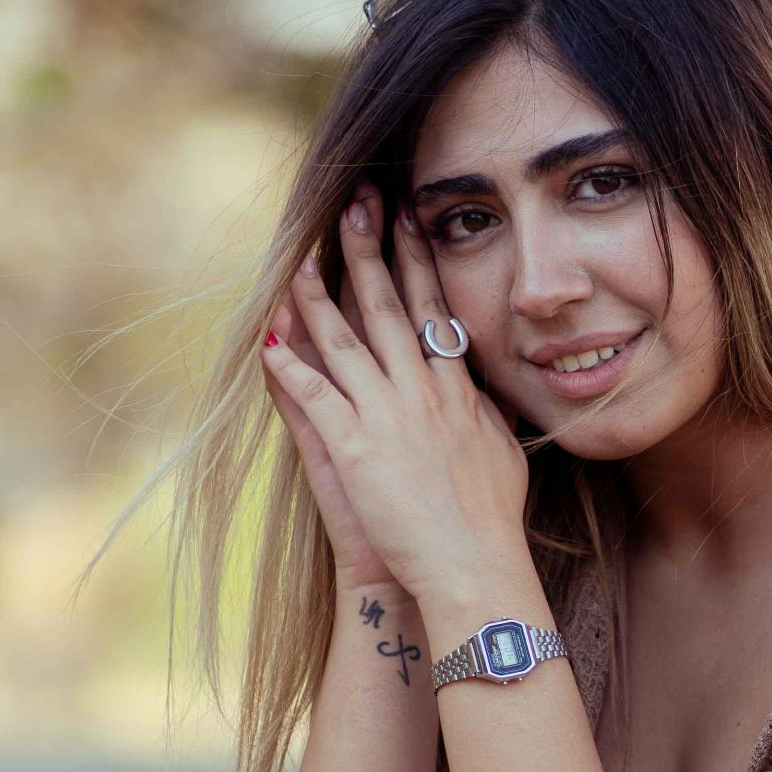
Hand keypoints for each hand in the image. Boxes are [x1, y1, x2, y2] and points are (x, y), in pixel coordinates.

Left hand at [260, 182, 530, 606]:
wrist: (472, 565)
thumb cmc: (492, 519)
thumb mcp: (503, 453)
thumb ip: (487, 414)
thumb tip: (484, 390)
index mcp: (456, 391)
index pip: (433, 309)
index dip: (417, 260)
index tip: (406, 220)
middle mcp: (421, 392)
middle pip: (389, 307)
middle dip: (368, 252)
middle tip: (355, 207)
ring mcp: (387, 416)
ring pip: (344, 341)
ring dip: (316, 297)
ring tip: (297, 260)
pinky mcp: (354, 447)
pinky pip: (314, 394)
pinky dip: (290, 365)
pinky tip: (268, 338)